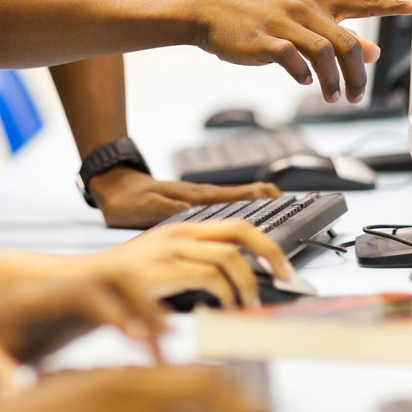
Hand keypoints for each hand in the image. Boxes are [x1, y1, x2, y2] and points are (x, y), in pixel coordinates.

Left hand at [0, 272, 166, 392]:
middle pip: (112, 276)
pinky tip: (152, 355)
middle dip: (144, 304)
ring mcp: (68, 298)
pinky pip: (118, 306)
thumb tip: (11, 393)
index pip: (81, 291)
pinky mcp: (75, 313)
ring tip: (165, 351)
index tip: (136, 341)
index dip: (112, 312)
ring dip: (148, 311)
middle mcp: (55, 290)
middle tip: (164, 345)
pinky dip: (140, 323)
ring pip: (122, 286)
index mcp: (30, 298)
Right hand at [75, 218, 295, 307]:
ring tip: (249, 303)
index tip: (281, 266)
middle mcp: (180, 233)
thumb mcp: (162, 267)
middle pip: (240, 230)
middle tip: (285, 276)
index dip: (265, 243)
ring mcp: (172, 248)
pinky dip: (226, 293)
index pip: (236, 225)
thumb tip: (229, 286)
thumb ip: (192, 268)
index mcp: (182, 230)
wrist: (82, 285)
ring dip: (248, 282)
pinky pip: (210, 276)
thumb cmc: (122, 285)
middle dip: (271, 252)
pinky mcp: (164, 269)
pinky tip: (225, 307)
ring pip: (230, 255)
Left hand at [87, 165, 282, 228]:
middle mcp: (204, 197)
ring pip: (240, 203)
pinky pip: (227, 209)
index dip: (266, 199)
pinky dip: (245, 213)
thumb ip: (171, 212)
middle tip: (299, 213)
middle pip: (249, 198)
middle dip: (274, 204)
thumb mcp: (146, 207)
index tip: (288, 205)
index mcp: (198, 197)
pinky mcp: (194, 205)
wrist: (112, 187)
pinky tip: (249, 225)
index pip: (241, 195)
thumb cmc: (127, 199)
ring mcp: (201, 200)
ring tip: (284, 219)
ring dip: (263, 208)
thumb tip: (195, 216)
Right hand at [189, 0, 411, 102]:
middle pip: (348, 42)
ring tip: (334, 98)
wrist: (209, 7)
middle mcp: (306, 5)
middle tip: (357, 96)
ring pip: (325, 53)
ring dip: (334, 81)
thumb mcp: (300, 16)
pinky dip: (305, 75)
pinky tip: (306, 83)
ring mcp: (284, 21)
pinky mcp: (264, 39)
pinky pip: (293, 59)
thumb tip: (374, 52)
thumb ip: (336, 32)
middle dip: (358, 74)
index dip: (397, 4)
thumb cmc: (257, 12)